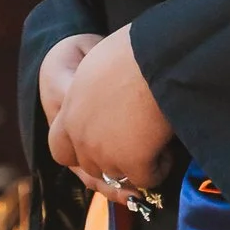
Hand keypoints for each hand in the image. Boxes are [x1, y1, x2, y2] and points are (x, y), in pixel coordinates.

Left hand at [49, 25, 175, 197]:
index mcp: (68, 109)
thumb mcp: (97, 67)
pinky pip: (146, 180)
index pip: (61, 149)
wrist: (154, 57)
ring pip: (120, 175)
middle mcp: (81, 135)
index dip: (81, 153)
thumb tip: (105, 105)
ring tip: (156, 139)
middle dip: (113, 161)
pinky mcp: (132, 162)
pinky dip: (160, 168)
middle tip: (137, 143)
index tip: (105, 146)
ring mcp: (105, 152)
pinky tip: (168, 147)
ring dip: (138, 164)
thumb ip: (91, 92)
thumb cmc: (132, 50)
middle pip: (92, 167)